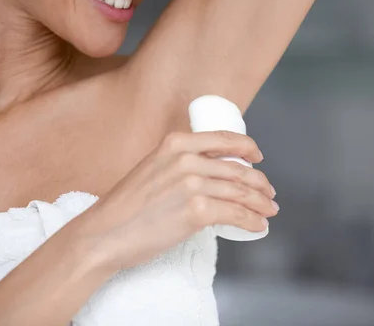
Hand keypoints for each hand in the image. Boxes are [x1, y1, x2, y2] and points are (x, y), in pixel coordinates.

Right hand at [75, 131, 278, 270]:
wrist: (105, 234)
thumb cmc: (126, 208)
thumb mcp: (152, 169)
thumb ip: (177, 164)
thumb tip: (208, 173)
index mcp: (176, 143)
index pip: (225, 139)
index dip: (248, 148)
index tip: (258, 157)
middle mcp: (186, 159)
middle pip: (238, 169)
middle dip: (260, 183)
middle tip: (268, 193)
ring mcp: (192, 184)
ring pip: (241, 192)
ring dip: (261, 203)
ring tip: (269, 210)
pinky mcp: (197, 211)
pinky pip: (237, 214)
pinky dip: (253, 221)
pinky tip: (259, 226)